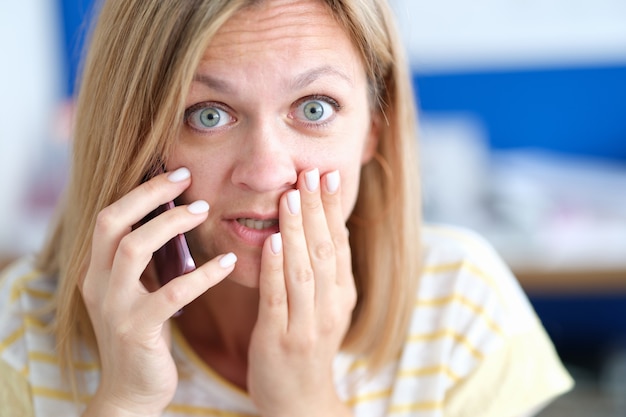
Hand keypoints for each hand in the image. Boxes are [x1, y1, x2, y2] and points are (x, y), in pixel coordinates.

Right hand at [80, 168, 236, 416]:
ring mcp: (113, 307)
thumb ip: (148, 260)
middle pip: (112, 223)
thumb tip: (179, 216)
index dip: (142, 192)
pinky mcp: (137, 330)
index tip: (177, 173)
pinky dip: (203, 274)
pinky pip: (172, 293)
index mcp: (97, 270)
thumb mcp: (137, 291)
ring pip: (134, 249)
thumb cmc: (144, 334)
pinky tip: (228, 263)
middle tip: (187, 179)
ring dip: (171, 225)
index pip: (110, 217)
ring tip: (205, 211)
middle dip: (149, 195)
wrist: (131, 391)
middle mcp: (97, 283)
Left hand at [248, 168, 355, 416]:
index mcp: (342, 294)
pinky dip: (276, 268)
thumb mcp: (326, 307)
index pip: (338, 243)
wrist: (300, 400)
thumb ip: (323, 270)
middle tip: (311, 173)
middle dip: (318, 209)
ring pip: (303, 269)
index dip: (333, 208)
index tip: (328, 175)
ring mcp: (307, 324)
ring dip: (297, 231)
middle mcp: (331, 306)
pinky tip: (272, 241)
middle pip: (324, 249)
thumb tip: (320, 226)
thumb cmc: (307, 346)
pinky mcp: (280, 339)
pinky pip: (278, 298)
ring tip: (292, 197)